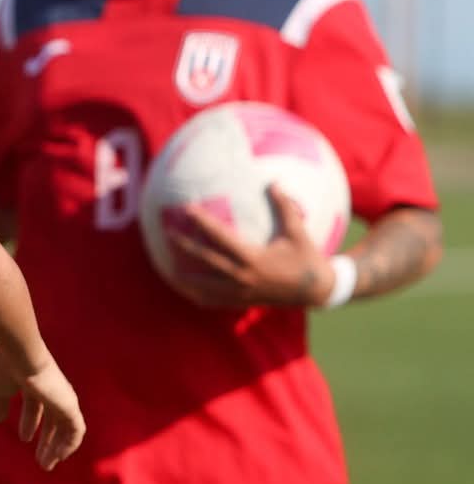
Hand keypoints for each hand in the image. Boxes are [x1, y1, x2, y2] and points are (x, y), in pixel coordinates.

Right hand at [0, 353, 84, 470]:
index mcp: (34, 384)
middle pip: (53, 420)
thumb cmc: (6, 369)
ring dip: (56, 448)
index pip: (36, 406)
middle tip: (41, 460)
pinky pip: (76, 431)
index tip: (24, 438)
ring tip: (46, 464)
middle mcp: (52, 391)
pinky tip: (59, 457)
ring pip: (65, 429)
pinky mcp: (70, 407)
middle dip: (47, 441)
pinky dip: (69, 445)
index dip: (30, 423)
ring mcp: (63, 399)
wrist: (21, 357)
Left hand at [166, 186, 331, 308]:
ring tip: (166, 265)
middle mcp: (242, 276)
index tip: (187, 208)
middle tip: (167, 233)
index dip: (203, 222)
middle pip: (205, 260)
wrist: (317, 290)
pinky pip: (213, 301)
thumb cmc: (306, 257)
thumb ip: (284, 206)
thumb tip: (273, 181)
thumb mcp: (297, 231)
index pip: (220, 236)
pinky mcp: (241, 302)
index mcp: (253, 258)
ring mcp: (240, 292)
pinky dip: (198, 295)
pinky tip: (185, 289)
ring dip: (185, 275)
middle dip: (184, 246)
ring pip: (204, 286)